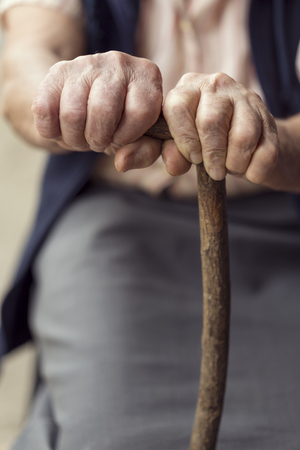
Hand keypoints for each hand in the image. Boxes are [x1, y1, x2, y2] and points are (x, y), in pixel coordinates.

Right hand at [32, 51, 162, 169]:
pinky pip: (44, 111)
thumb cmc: (124, 121)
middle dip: (98, 140)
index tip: (121, 138)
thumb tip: (122, 162)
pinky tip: (64, 129)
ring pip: (72, 114)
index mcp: (146, 76)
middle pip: (103, 112)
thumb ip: (144, 152)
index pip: (140, 112)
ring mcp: (85, 64)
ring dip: (75, 139)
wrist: (90, 96)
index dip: (128, 136)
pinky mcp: (56, 72)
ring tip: (82, 136)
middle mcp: (118, 62)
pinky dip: (52, 132)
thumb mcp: (144, 137)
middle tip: (98, 141)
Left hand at [162, 72, 278, 182]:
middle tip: (215, 172)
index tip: (193, 158)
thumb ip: (174, 155)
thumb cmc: (203, 142)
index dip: (184, 139)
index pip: (178, 107)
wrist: (242, 143)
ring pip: (243, 137)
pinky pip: (266, 151)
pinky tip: (248, 170)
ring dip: (236, 163)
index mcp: (189, 87)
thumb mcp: (184, 146)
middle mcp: (217, 85)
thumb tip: (174, 166)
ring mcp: (247, 97)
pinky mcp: (270, 117)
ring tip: (231, 168)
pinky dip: (255, 170)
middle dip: (212, 155)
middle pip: (210, 122)